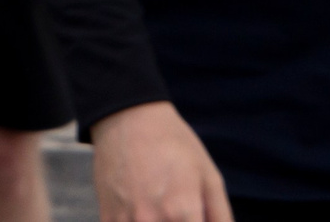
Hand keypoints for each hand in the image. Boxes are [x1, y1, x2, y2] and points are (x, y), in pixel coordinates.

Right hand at [92, 103, 230, 221]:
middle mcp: (152, 219)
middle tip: (179, 214)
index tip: (197, 219)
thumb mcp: (209, 175)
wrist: (127, 118)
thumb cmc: (174, 144)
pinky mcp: (107, 216)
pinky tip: (143, 214)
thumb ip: (221, 216)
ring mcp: (126, 219)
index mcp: (182, 210)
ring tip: (161, 211)